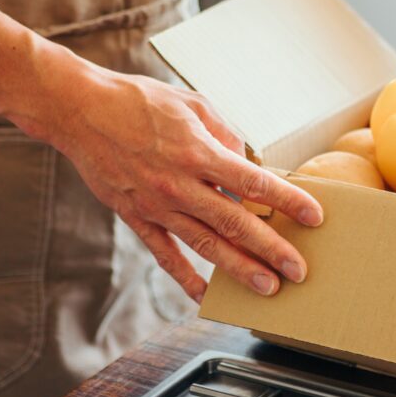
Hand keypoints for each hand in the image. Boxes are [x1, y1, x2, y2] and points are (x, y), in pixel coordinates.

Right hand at [20, 50, 323, 302]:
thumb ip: (225, 134)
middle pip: (236, 224)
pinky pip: (164, 254)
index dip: (288, 201)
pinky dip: (184, 277)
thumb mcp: (192, 104)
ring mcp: (157, 206)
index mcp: (199, 152)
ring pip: (206, 246)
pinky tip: (203, 295)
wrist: (81, 111)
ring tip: (268, 288)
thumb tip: (247, 163)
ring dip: (239, 270)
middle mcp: (180, 185)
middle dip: (272, 249)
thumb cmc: (139, 101)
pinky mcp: (135, 217)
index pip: (254, 183)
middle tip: (299, 270)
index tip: (314, 216)